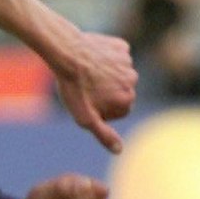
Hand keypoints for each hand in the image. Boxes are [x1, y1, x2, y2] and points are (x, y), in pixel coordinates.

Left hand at [53, 32, 135, 153]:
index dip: (101, 109)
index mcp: (127, 101)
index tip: (87, 101)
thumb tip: (119, 150)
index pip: (118, 111)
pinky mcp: (121, 47)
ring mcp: (128, 63)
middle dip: (105, 92)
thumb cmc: (73, 88)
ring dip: (105, 75)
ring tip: (86, 73)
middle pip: (119, 92)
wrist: (66, 53)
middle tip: (85, 87)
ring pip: (117, 74)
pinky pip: (116, 56)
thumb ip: (104, 135)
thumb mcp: (85, 118)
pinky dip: (105, 58)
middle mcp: (133, 82)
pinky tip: (90, 59)